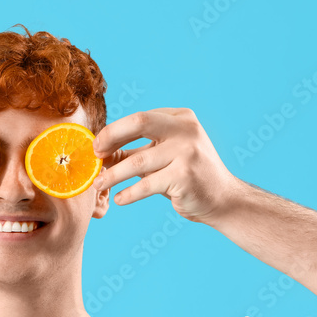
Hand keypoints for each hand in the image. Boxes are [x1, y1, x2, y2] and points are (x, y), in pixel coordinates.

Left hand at [91, 108, 244, 224]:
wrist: (222, 199)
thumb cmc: (186, 176)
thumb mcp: (162, 157)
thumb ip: (135, 152)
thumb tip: (100, 153)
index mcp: (180, 118)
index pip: (139, 117)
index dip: (113, 131)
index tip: (97, 146)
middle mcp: (186, 129)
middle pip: (139, 122)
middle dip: (110, 137)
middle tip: (94, 157)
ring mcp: (188, 152)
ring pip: (138, 161)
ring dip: (113, 175)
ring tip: (98, 185)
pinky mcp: (185, 176)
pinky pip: (147, 185)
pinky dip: (129, 193)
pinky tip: (120, 199)